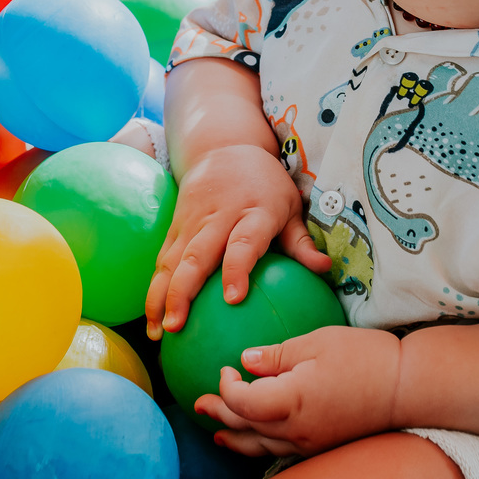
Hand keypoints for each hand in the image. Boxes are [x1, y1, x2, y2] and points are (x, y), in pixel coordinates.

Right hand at [145, 143, 328, 339]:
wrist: (224, 147)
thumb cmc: (265, 186)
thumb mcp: (290, 205)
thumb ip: (302, 242)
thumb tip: (326, 270)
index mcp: (255, 212)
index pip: (244, 242)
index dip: (237, 269)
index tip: (233, 298)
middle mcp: (220, 216)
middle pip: (197, 255)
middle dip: (182, 292)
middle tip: (176, 326)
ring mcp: (192, 220)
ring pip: (171, 259)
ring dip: (160, 296)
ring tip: (158, 332)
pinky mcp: (174, 224)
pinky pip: (162, 257)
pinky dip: (154, 287)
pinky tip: (153, 317)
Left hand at [196, 325, 399, 456]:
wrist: (408, 388)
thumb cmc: (365, 357)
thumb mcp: (318, 342)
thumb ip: (277, 355)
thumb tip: (245, 362)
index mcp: (291, 400)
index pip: (242, 402)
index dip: (226, 388)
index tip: (226, 368)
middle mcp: (296, 430)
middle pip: (245, 428)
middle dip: (219, 415)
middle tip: (198, 406)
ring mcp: (310, 444)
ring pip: (261, 446)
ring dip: (236, 437)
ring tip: (218, 433)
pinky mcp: (323, 447)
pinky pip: (281, 451)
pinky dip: (261, 445)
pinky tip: (258, 440)